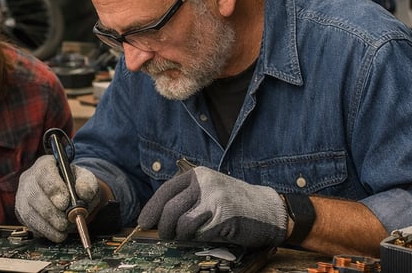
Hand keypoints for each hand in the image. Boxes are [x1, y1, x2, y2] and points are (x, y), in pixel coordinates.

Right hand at [15, 155, 102, 241]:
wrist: (69, 196)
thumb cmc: (76, 185)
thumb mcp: (86, 180)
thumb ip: (88, 183)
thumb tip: (83, 192)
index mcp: (45, 164)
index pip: (44, 172)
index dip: (53, 188)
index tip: (64, 203)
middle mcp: (29, 178)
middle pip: (34, 194)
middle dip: (51, 212)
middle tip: (65, 223)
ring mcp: (22, 195)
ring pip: (29, 211)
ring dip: (47, 225)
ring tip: (63, 230)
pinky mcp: (21, 211)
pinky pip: (28, 223)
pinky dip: (43, 231)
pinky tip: (56, 234)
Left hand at [137, 167, 286, 247]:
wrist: (267, 209)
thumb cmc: (236, 203)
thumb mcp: (210, 190)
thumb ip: (188, 197)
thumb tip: (159, 217)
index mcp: (198, 174)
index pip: (166, 191)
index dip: (152, 208)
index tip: (144, 222)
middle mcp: (204, 183)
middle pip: (170, 209)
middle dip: (163, 227)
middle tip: (165, 235)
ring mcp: (213, 199)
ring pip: (181, 223)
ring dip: (180, 235)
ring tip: (187, 236)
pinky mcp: (222, 216)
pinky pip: (198, 233)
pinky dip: (198, 238)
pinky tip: (206, 235)